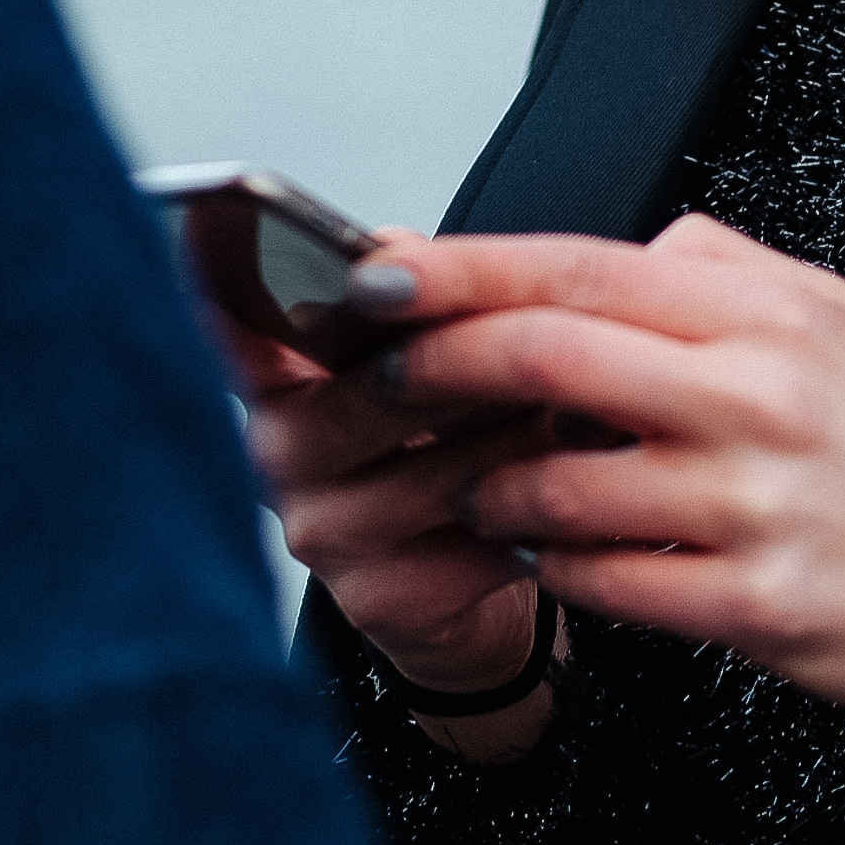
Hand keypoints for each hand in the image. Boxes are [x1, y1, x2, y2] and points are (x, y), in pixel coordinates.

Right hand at [214, 259, 552, 753]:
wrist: (461, 594)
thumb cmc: (445, 454)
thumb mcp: (423, 365)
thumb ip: (410, 302)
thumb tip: (398, 248)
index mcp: (274, 376)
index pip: (242, 315)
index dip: (288, 286)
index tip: (365, 271)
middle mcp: (275, 453)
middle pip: (391, 387)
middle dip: (492, 362)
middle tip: (575, 336)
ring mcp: (322, 530)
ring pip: (449, 467)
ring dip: (535, 438)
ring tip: (601, 408)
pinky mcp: (380, 597)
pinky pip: (483, 540)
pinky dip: (549, 513)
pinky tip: (592, 491)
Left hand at [344, 215, 844, 778]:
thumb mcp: (838, 321)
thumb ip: (720, 268)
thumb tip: (608, 251)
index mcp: (772, 316)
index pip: (581, 268)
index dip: (461, 271)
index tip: (376, 275)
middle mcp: (761, 398)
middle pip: (546, 358)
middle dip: (435, 367)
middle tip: (383, 378)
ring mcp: (756, 507)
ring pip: (557, 486)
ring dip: (492, 489)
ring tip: (489, 489)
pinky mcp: (755, 605)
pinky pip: (603, 582)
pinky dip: (558, 566)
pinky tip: (562, 555)